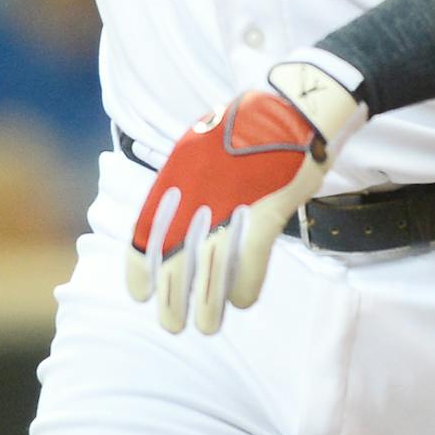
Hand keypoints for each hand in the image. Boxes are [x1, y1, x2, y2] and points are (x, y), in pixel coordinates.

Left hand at [128, 57, 366, 334]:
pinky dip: (246, 282)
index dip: (141, 261)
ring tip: (204, 328)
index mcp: (180, 166)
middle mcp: (201, 182)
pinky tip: (242, 302)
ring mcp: (234, 195)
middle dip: (171, 293)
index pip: (150, 222)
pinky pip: (252, 254)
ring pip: (212, 261)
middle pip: (177, 250)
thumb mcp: (205, 141)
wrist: (296, 106)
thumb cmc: (251, 127)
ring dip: (207, 301)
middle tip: (170, 325)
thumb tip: (176, 216)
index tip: (138, 293)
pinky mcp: (269, 205)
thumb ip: (190, 177)